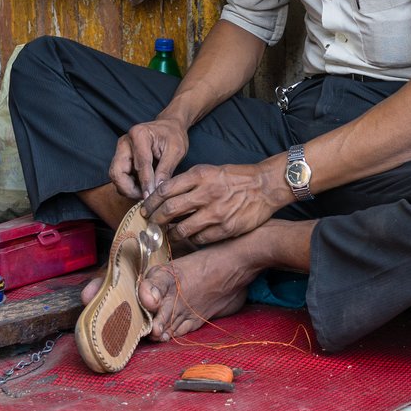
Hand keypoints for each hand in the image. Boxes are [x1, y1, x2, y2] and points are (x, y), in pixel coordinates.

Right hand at [109, 119, 189, 199]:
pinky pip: (120, 176)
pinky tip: (143, 188)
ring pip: (116, 176)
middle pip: (117, 172)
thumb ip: (165, 170)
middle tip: (145, 198)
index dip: (145, 184)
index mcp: (139, 135)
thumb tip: (156, 191)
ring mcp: (120, 150)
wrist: (169, 127)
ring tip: (146, 193)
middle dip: (129, 189)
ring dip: (128, 189)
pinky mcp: (121, 158)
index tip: (150, 197)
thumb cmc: (174, 136)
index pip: (140, 165)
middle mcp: (125, 142)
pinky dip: (129, 186)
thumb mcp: (176, 151)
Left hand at [141, 160, 289, 244]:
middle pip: (169, 210)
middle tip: (152, 223)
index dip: (151, 202)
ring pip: (182, 228)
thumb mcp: (210, 171)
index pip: (165, 190)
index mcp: (200, 176)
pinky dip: (191, 239)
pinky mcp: (225, 228)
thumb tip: (164, 195)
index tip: (146, 208)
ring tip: (169, 233)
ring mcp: (216, 212)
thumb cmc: (236, 178)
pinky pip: (199, 239)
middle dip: (156, 219)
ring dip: (171, 233)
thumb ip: (188, 182)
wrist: (264, 187)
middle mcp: (206, 193)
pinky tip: (190, 237)